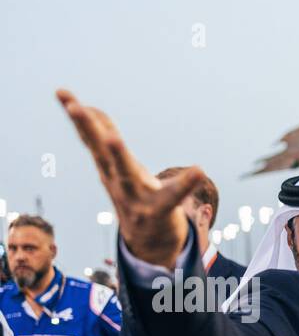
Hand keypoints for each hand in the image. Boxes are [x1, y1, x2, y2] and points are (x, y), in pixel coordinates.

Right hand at [57, 90, 204, 266]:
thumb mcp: (118, 166)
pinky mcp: (159, 211)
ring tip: (112, 138)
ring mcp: (136, 197)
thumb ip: (107, 138)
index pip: (90, 138)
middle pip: (100, 152)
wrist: (149, 242)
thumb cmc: (134, 195)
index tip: (62, 92)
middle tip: (75, 107)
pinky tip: (199, 171)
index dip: (78, 116)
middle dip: (87, 129)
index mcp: (108, 168)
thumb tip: (92, 110)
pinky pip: (173, 197)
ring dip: (118, 155)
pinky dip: (186, 185)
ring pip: (126, 174)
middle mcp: (117, 180)